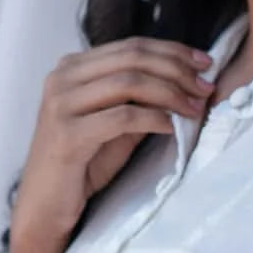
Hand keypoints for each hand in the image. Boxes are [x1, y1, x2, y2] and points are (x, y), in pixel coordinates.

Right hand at [11, 37, 214, 252]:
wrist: (46, 205)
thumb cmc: (83, 165)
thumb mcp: (116, 124)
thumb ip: (141, 99)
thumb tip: (188, 83)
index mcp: (72, 67)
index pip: (131, 46)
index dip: (173, 52)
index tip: (205, 64)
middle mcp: (62, 78)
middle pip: (133, 58)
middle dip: (177, 70)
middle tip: (206, 88)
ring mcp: (60, 103)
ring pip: (130, 82)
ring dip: (171, 93)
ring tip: (195, 108)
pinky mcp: (67, 133)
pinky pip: (123, 117)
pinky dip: (154, 118)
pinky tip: (173, 127)